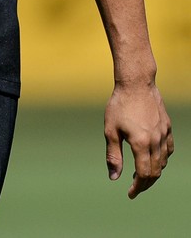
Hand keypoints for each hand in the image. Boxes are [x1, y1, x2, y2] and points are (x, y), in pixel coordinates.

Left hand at [104, 81, 173, 197]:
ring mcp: (164, 134)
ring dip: (154, 172)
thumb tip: (114, 177)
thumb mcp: (110, 130)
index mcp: (141, 144)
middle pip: (156, 171)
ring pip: (163, 162)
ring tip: (141, 174)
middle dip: (146, 183)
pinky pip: (169, 149)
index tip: (130, 193)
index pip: (144, 174)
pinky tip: (154, 158)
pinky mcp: (167, 127)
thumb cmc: (119, 105)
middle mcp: (156, 142)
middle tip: (135, 187)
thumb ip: (113, 155)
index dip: (137, 187)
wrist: (136, 84)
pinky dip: (162, 159)